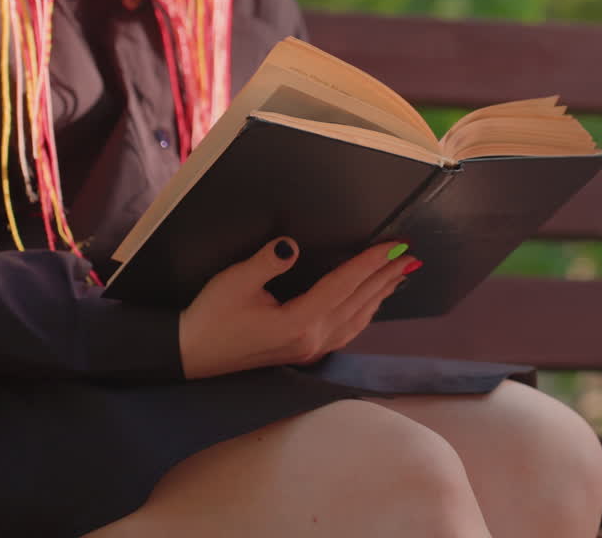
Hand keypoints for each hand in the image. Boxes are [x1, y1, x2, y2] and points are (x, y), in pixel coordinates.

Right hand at [177, 237, 420, 379]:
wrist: (191, 355)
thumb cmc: (210, 317)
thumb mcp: (235, 282)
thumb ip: (268, 262)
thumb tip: (292, 245)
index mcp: (298, 322)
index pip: (343, 285)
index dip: (370, 262)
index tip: (393, 244)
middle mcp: (311, 339)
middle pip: (358, 302)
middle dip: (385, 276)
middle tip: (409, 254)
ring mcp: (310, 349)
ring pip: (357, 319)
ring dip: (379, 295)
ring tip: (400, 275)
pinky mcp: (304, 352)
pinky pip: (346, 331)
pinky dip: (364, 313)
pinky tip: (371, 304)